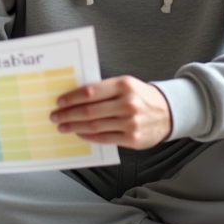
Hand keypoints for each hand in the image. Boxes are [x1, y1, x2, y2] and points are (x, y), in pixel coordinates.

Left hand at [50, 75, 172, 148]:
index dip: (72, 98)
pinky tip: (79, 134)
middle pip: (89, 110)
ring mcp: (130, 122)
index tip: (59, 102)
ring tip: (63, 126)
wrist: (168, 112)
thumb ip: (104, 89)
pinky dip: (88, 136)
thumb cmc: (141, 96)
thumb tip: (75, 97)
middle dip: (68, 114)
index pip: (91, 92)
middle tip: (55, 116)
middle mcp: (127, 103)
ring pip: (94, 125)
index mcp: (124, 85)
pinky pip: (104, 138)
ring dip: (74, 127)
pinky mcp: (132, 138)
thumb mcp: (126, 84)